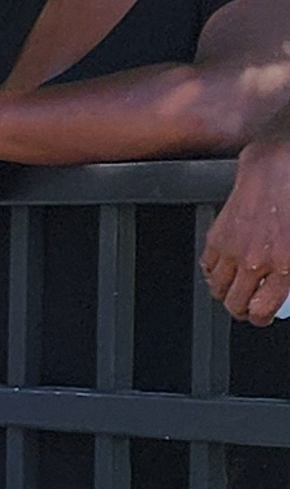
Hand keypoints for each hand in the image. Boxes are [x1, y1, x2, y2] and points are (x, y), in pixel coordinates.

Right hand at [211, 130, 289, 323]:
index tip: (261, 317)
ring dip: (225, 293)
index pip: (260, 310)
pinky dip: (214, 272)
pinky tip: (225, 268)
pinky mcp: (217, 237)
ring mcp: (233, 250)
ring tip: (235, 289)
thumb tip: (287, 286)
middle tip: (247, 307)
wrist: (278, 169)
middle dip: (241, 310)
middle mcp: (255, 262)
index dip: (260, 319)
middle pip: (234, 304)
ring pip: (216, 288)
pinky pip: (208, 266)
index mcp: (284, 266)